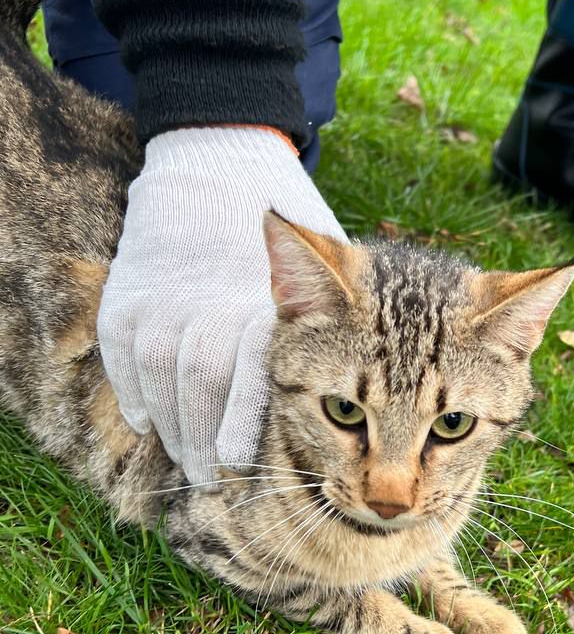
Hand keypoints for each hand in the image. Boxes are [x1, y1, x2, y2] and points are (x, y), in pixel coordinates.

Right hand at [97, 126, 346, 484]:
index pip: (248, 380)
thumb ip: (349, 327)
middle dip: (204, 443)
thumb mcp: (334, 267)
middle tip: (217, 478)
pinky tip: (153, 422)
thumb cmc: (295, 227)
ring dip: (173, 429)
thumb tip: (388, 393)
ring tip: (191, 463)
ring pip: (161, 379)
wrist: (220, 154)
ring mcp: (165, 295)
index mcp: (269, 301)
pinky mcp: (129, 290)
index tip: (243, 464)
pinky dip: (137, 393)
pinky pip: (124, 355)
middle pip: (201, 389)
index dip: (241, 428)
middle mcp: (212, 300)